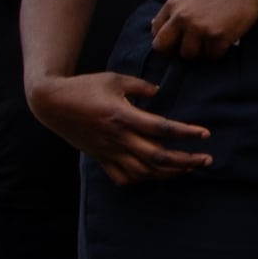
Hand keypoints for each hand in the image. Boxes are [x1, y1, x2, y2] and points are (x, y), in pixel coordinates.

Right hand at [30, 70, 208, 183]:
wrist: (51, 103)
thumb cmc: (85, 87)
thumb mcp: (115, 79)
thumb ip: (141, 86)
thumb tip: (159, 92)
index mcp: (123, 116)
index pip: (161, 129)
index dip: (185, 133)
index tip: (205, 134)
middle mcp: (117, 138)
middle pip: (158, 157)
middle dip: (186, 161)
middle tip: (206, 160)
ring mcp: (108, 151)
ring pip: (143, 171)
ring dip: (169, 173)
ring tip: (189, 168)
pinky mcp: (100, 158)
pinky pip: (123, 177)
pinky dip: (142, 179)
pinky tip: (156, 174)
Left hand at [150, 0, 257, 59]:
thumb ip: (175, 6)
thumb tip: (158, 24)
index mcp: (173, 4)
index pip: (156, 32)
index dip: (166, 38)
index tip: (177, 40)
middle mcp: (182, 18)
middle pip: (163, 47)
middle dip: (174, 51)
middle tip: (189, 48)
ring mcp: (200, 28)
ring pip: (189, 55)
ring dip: (200, 51)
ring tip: (211, 42)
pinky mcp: (219, 37)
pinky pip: (212, 56)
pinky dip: (219, 52)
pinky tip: (225, 41)